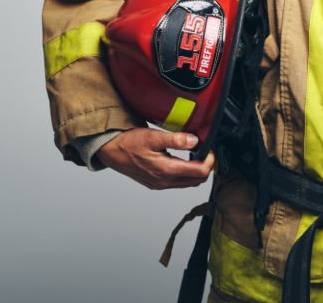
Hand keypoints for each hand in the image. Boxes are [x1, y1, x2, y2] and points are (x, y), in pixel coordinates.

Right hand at [97, 128, 214, 189]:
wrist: (112, 151)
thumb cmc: (129, 143)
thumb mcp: (153, 137)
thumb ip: (175, 140)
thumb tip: (194, 141)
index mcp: (166, 170)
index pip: (199, 172)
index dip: (210, 161)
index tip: (210, 150)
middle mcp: (164, 181)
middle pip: (197, 181)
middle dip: (206, 167)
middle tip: (206, 152)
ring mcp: (160, 184)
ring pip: (188, 183)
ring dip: (196, 171)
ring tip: (196, 154)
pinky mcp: (156, 183)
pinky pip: (178, 183)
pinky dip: (185, 173)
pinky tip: (183, 160)